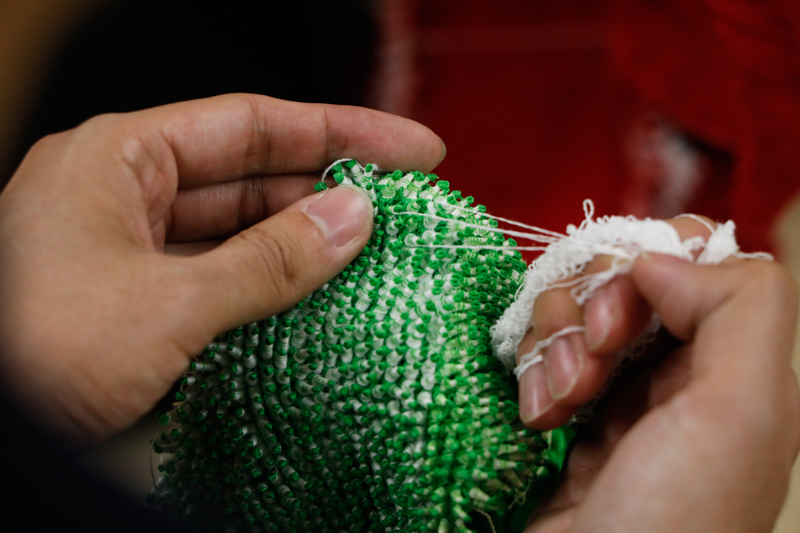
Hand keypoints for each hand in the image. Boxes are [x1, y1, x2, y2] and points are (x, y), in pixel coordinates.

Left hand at [0, 94, 444, 446]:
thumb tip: (353, 216)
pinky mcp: (137, 308)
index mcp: (118, 160)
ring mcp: (130, 254)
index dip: (339, 132)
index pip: (251, 125)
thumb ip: (268, 260)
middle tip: (404, 208)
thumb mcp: (167, 303)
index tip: (410, 149)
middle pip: (250, 178)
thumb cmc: (32, 352)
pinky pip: (220, 284)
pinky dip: (269, 293)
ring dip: (304, 247)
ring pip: (238, 236)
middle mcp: (124, 197)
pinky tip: (319, 303)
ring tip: (376, 257)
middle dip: (327, 191)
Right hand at [518, 219, 799, 531]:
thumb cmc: (674, 518)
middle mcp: (675, 372)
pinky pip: (539, 352)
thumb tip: (660, 258)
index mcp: (732, 365)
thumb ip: (738, 310)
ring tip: (556, 402)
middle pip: (621, 278)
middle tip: (589, 362)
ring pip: (572, 310)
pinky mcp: (559, 410)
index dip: (650, 264)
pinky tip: (536, 415)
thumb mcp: (741, 413)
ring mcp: (613, 392)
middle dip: (593, 308)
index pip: (692, 261)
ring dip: (554, 344)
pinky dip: (531, 372)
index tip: (625, 310)